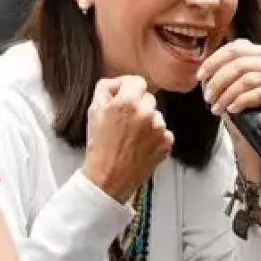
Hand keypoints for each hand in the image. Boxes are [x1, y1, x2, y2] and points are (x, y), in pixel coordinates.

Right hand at [82, 75, 173, 203]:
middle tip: (124, 124)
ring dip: (147, 123)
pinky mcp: (167, 143)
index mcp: (128, 102)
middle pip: (148, 98)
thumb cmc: (100, 147)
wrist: (109, 178)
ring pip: (156, 116)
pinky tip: (140, 146)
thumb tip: (119, 82)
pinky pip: (163, 132)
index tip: (124, 100)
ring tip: (131, 138)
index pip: (137, 82)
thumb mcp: (93, 110)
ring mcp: (159, 128)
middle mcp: (146, 112)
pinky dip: (155, 138)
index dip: (128, 90)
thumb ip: (106, 88)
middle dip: (138, 107)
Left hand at [196, 39, 260, 181]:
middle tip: (208, 98)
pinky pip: (259, 94)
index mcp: (258, 52)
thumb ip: (221, 72)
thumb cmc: (244, 107)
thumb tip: (204, 72)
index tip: (199, 77)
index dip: (213, 62)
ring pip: (247, 79)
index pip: (234, 49)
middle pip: (239, 64)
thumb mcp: (229, 85)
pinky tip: (232, 110)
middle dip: (218, 82)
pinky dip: (241, 101)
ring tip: (217, 108)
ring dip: (227, 95)